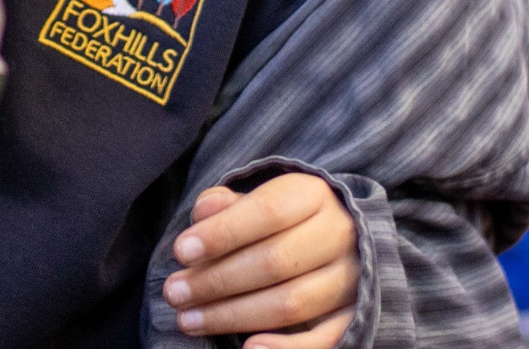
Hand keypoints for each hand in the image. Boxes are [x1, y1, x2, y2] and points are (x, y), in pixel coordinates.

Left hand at [163, 174, 359, 348]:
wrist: (335, 236)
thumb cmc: (281, 218)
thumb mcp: (257, 199)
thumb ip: (229, 205)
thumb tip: (204, 211)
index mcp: (314, 195)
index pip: (268, 212)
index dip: (222, 233)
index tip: (181, 251)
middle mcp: (339, 234)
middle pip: (275, 262)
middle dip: (217, 280)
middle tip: (174, 292)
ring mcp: (350, 278)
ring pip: (290, 303)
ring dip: (233, 316)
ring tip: (188, 319)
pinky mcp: (354, 314)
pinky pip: (324, 339)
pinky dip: (287, 348)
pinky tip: (248, 348)